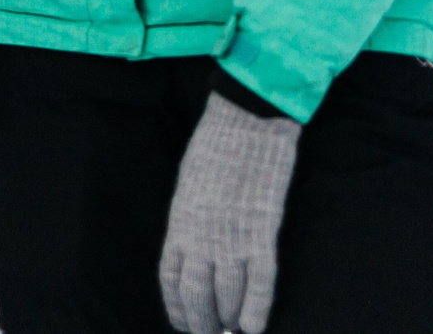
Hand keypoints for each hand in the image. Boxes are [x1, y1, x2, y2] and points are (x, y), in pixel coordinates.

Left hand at [158, 93, 299, 333]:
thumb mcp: (190, 181)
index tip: (184, 323)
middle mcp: (201, 236)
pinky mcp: (262, 230)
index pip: (171, 278)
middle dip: (202, 321)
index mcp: (180, 222)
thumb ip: (191, 215)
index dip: (177, 307)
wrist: (247, 119)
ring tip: (232, 332)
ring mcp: (231, 236)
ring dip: (227, 318)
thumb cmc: (218, 143)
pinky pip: (259, 280)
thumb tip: (194, 241)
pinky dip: (256, 308)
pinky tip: (253, 327)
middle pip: (196, 293)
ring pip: (226, 293)